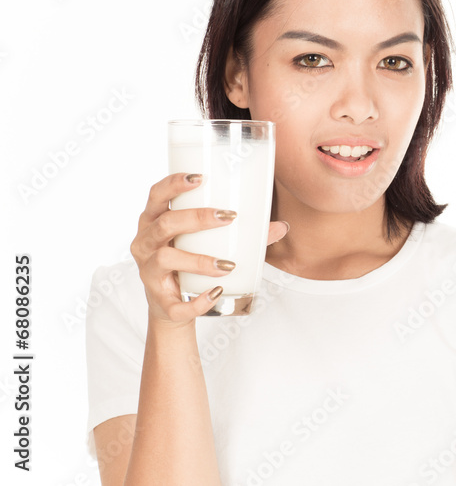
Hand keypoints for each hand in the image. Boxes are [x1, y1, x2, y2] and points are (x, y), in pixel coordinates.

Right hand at [130, 172, 290, 327]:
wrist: (172, 308)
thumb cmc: (188, 263)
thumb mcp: (206, 244)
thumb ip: (242, 234)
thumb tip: (281, 226)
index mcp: (153, 222)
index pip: (155, 196)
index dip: (173, 184)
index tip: (199, 178)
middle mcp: (145, 244)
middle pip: (164, 224)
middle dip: (196, 218)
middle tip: (228, 217)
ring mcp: (149, 274)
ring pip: (165, 259)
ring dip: (198, 260)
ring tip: (228, 264)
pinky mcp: (160, 302)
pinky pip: (175, 303)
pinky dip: (198, 300)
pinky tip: (217, 293)